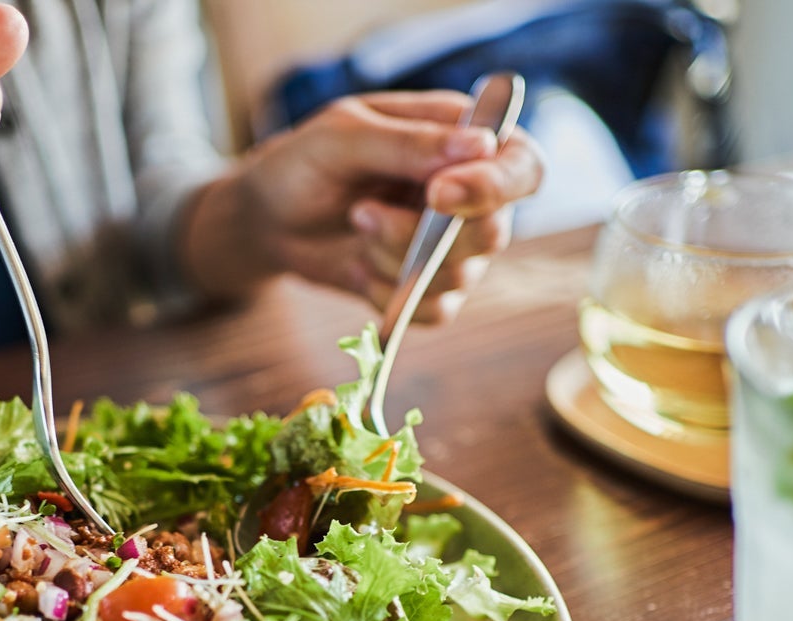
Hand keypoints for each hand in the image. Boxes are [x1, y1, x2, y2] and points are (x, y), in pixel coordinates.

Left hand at [191, 91, 543, 322]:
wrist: (270, 218)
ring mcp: (454, 247)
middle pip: (493, 232)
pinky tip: (360, 266)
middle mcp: (473, 196)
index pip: (522, 168)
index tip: (438, 194)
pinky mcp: (430, 289)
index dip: (495, 187)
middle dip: (421, 234)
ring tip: (355, 222)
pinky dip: (391, 296)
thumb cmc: (306, 162)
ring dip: (395, 258)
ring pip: (458, 275)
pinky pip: (436, 311)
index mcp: (466, 141)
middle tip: (364, 211)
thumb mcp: (344, 137)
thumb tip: (480, 145)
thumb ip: (408, 143)